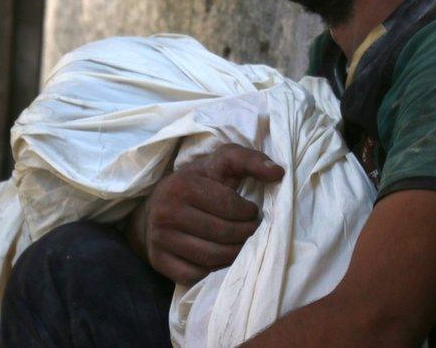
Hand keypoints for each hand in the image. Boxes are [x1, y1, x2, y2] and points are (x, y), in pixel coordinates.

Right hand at [127, 143, 284, 283]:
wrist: (156, 204)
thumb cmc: (198, 181)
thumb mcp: (222, 162)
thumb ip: (250, 160)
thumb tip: (278, 172)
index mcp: (182, 186)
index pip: (228, 206)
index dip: (248, 212)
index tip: (251, 212)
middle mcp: (166, 213)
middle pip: (221, 234)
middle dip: (245, 234)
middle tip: (252, 230)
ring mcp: (160, 239)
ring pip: (210, 257)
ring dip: (235, 254)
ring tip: (242, 244)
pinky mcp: (159, 261)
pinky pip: (195, 275)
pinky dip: (213, 270)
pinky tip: (221, 257)